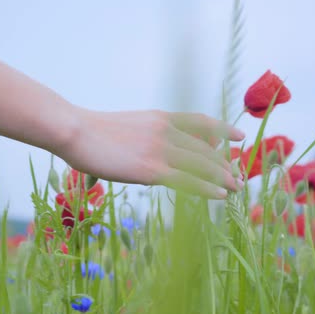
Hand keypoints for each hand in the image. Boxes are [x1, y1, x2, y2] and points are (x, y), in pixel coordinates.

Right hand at [56, 109, 244, 198]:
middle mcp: (165, 131)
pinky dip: (207, 189)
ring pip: (201, 164)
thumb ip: (133, 140)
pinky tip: (220, 195)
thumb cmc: (89, 131)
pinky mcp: (150, 169)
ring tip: (236, 188)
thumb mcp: (122, 127)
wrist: (75, 130)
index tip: (239, 137)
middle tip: (237, 175)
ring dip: (222, 177)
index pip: (199, 122)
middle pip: (205, 148)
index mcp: (159, 118)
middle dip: (224, 163)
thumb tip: (120, 165)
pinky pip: (187, 180)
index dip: (222, 129)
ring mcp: (159, 150)